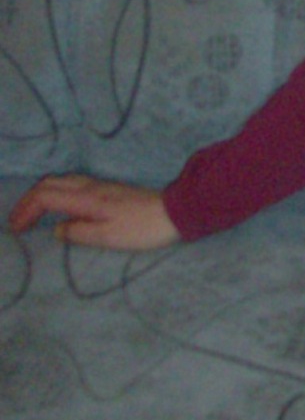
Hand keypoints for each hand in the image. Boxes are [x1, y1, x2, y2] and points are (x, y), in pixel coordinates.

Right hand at [7, 175, 178, 251]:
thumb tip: (57, 230)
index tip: (15, 229)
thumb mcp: (107, 237)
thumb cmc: (142, 228)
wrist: (175, 212)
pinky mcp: (109, 189)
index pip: (46, 196)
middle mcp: (90, 187)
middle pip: (50, 184)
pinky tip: (58, 206)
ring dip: (42, 194)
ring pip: (62, 181)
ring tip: (32, 214)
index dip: (26, 210)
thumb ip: (79, 233)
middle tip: (17, 222)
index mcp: (86, 198)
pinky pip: (72, 184)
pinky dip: (56, 193)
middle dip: (29, 200)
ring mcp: (100, 185)